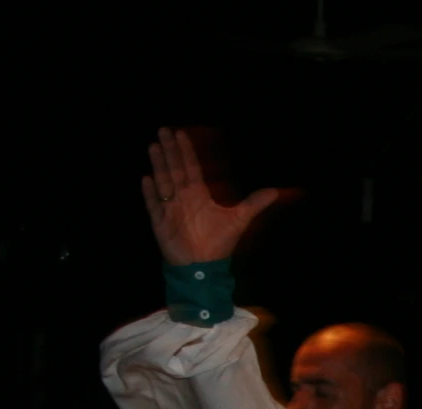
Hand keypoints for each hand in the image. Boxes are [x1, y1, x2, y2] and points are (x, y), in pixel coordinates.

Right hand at [142, 127, 280, 265]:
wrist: (203, 266)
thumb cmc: (219, 242)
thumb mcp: (239, 220)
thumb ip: (255, 204)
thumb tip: (275, 191)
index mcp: (199, 194)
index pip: (191, 167)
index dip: (186, 150)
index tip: (181, 133)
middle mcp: (183, 197)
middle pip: (175, 169)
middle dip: (170, 150)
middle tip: (164, 130)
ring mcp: (171, 208)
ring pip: (163, 181)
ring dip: (159, 165)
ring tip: (154, 146)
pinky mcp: (161, 222)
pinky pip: (154, 205)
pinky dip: (151, 193)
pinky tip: (146, 179)